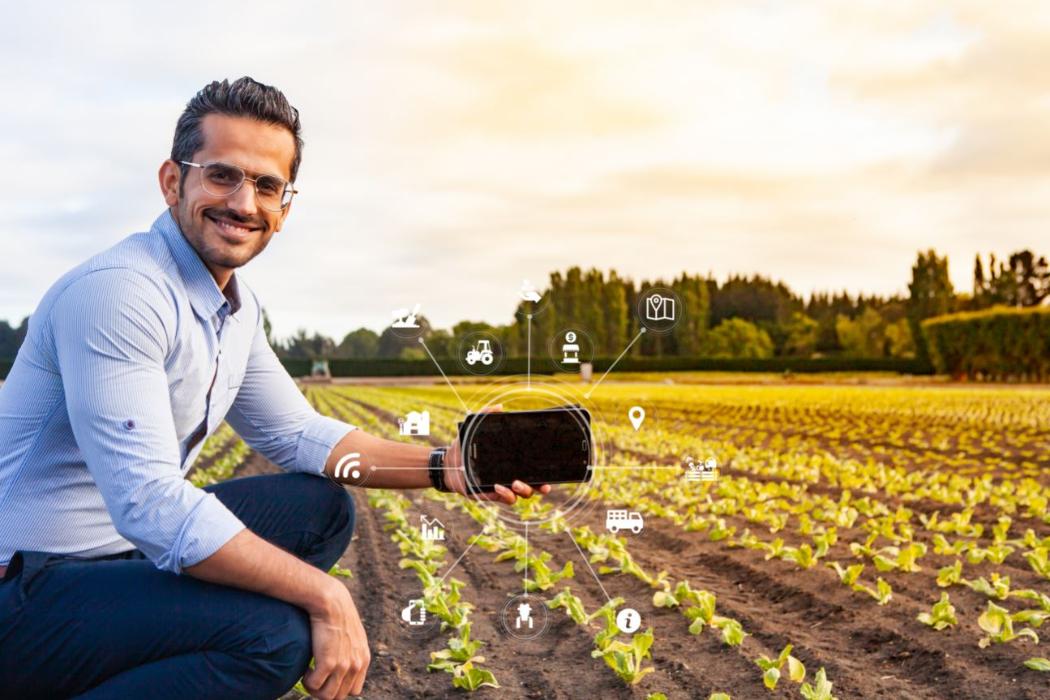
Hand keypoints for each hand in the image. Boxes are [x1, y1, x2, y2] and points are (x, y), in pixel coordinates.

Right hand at [303, 578, 370, 697]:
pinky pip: (314, 686)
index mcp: (363, 660)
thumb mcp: (352, 636)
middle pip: (339, 696)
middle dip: (325, 690)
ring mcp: (343, 666)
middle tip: (315, 679)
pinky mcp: (328, 663)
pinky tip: (306, 669)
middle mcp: (356, 665)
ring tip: (309, 675)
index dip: (339, 688)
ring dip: (315, 689)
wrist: (332, 602)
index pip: (354, 691)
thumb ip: (351, 652)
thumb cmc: (338, 616)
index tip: (328, 680)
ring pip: (327, 696)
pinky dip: (308, 682)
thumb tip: (339, 665)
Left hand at [442, 405, 552, 504]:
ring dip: (524, 490)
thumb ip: (486, 415)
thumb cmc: (464, 446)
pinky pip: (506, 499)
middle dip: (541, 487)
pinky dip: (506, 494)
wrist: (447, 462)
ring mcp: (503, 486)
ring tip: (516, 482)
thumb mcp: (474, 428)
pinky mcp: (492, 494)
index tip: (552, 469)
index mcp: (511, 461)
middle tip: (543, 485)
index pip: (533, 467)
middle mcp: (511, 475)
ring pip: (523, 495)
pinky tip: (498, 485)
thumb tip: (500, 406)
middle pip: (534, 485)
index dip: (545, 470)